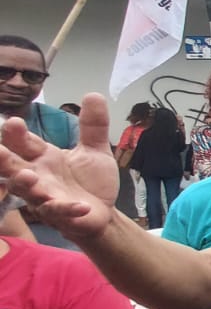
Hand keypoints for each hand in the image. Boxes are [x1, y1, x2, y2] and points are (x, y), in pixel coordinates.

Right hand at [0, 94, 120, 238]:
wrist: (103, 211)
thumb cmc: (90, 180)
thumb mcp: (95, 150)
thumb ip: (93, 126)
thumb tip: (93, 94)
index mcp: (42, 157)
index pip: (24, 143)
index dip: (17, 134)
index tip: (12, 122)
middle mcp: (38, 176)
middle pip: (14, 167)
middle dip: (4, 159)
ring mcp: (46, 196)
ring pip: (28, 191)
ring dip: (26, 184)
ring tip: (28, 176)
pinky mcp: (61, 215)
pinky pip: (59, 212)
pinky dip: (67, 209)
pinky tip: (80, 206)